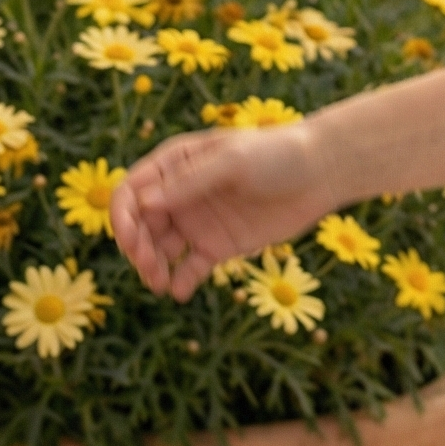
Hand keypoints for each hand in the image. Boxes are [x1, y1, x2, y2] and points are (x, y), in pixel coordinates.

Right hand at [113, 119, 328, 299]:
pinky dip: (180, 281)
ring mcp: (198, 221)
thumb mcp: (233, 161)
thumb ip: (190, 182)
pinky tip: (179, 292)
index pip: (132, 191)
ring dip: (152, 267)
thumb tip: (143, 203)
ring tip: (160, 283)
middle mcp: (180, 193)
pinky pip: (189, 268)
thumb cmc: (277, 154)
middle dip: (136, 247)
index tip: (131, 240)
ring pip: (159, 249)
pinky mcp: (218, 246)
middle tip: (148, 265)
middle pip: (141, 225)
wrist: (321, 172)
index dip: (122, 216)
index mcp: (176, 163)